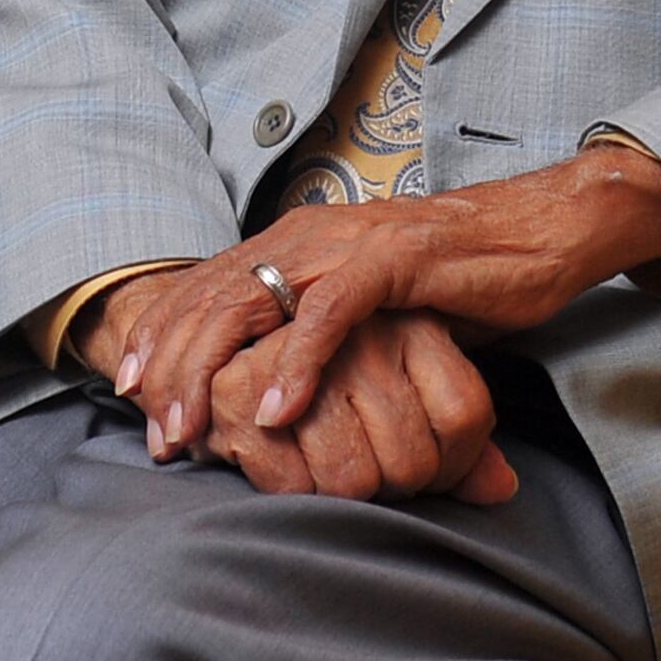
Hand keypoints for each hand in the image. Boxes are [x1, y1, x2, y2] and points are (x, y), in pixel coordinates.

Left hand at [109, 148, 660, 466]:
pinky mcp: (388, 261)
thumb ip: (310, 328)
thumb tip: (262, 387)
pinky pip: (327, 316)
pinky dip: (295, 364)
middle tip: (149, 427)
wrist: (529, 234)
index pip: (203, 287)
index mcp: (289, 241)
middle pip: (209, 296)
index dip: (161, 338)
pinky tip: (272, 411)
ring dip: (211, 370)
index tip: (131, 394)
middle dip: (169, 364)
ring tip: (188, 427)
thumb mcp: (360, 305)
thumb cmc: (445, 280)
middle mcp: (303, 234)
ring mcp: (342, 244)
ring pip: (249, 301)